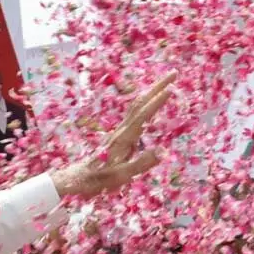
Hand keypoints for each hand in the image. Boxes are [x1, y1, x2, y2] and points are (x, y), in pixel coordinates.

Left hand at [51, 72, 175, 198]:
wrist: (79, 177)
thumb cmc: (99, 179)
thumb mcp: (121, 176)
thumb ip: (141, 164)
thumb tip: (163, 151)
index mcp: (124, 138)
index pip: (143, 115)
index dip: (157, 102)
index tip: (171, 88)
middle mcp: (122, 130)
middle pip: (141, 102)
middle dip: (158, 86)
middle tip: (174, 73)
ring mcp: (120, 131)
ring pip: (137, 105)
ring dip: (152, 91)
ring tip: (167, 83)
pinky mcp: (119, 134)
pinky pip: (135, 112)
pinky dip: (145, 102)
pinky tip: (150, 103)